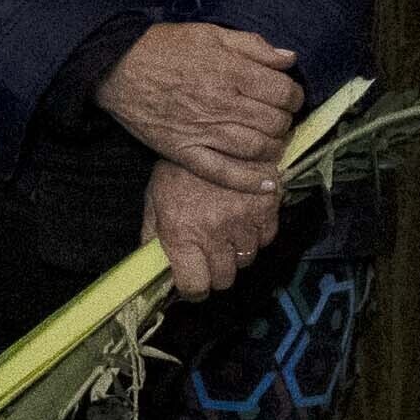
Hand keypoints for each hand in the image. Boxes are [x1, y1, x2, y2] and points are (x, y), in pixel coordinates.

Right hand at [101, 23, 304, 177]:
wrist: (117, 68)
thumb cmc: (165, 47)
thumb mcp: (211, 33)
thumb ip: (252, 45)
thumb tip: (289, 60)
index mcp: (231, 72)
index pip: (283, 92)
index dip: (294, 96)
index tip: (289, 96)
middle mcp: (222, 104)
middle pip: (274, 123)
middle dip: (285, 121)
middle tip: (278, 117)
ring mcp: (203, 132)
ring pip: (256, 149)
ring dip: (273, 148)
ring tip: (271, 141)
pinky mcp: (185, 152)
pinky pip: (223, 173)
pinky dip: (249, 181)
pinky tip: (269, 183)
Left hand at [143, 155, 288, 297]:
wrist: (212, 130)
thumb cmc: (178, 168)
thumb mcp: (155, 199)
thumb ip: (152, 236)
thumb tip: (152, 269)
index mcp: (181, 234)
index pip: (195, 286)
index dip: (194, 289)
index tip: (193, 283)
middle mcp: (213, 233)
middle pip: (224, 279)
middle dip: (216, 272)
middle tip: (210, 256)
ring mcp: (243, 222)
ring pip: (247, 260)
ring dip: (237, 252)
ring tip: (227, 232)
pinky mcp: (266, 208)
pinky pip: (267, 239)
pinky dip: (257, 234)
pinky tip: (245, 218)